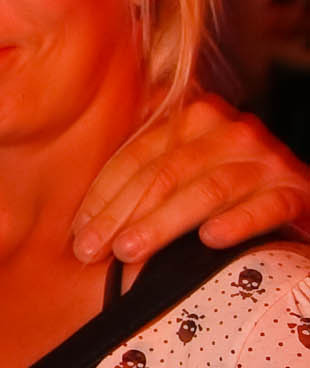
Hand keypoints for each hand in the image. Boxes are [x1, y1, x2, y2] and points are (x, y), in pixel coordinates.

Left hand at [72, 94, 308, 264]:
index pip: (140, 154)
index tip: (79, 229)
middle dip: (123, 213)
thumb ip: (149, 172)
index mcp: (197, 117)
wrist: (299, 197)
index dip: (105, 193)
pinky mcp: (298, 191)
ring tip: (129, 250)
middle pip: (166, 172)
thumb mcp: (191, 166)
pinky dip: (237, 222)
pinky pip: (265, 207)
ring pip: (207, 190)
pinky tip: (210, 240)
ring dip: (163, 222)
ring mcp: (268, 160)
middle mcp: (233, 131)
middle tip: (90, 249)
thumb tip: (87, 217)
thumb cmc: (232, 187)